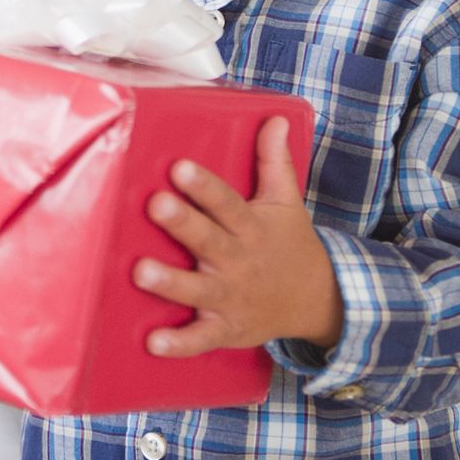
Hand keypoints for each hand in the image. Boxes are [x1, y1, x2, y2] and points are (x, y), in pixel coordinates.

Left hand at [132, 116, 342, 356]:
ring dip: (170, 283)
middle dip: (182, 224)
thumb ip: (274, 160)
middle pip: (208, 240)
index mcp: (251, 226)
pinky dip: (180, 344)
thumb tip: (272, 116)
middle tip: (155, 206)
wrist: (319, 302)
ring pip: (198, 290)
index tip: (179, 168)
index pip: (226, 202)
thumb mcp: (287, 201)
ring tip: (140, 272)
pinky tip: (153, 342)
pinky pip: (202, 338)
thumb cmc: (290, 243)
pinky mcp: (227, 328)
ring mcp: (231, 296)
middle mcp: (239, 261)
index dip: (204, 186)